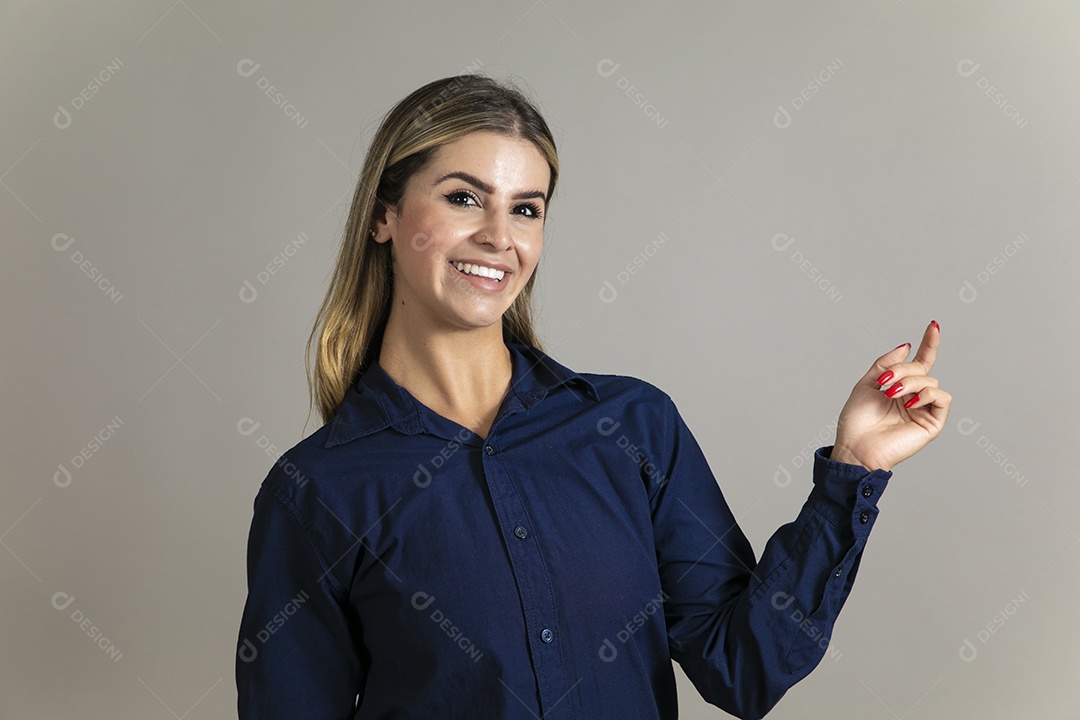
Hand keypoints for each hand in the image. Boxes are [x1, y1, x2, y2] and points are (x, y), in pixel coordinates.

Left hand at [831, 320, 951, 471]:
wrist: (856, 446)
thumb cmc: (857, 421)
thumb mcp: (867, 383)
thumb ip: (886, 364)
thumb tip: (907, 346)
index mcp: (901, 387)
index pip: (920, 362)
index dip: (929, 344)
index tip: (933, 326)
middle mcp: (915, 396)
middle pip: (921, 369)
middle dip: (904, 370)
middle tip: (886, 382)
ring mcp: (924, 409)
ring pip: (930, 381)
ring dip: (911, 383)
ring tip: (892, 394)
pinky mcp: (932, 423)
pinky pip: (943, 399)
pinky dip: (928, 394)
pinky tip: (911, 401)